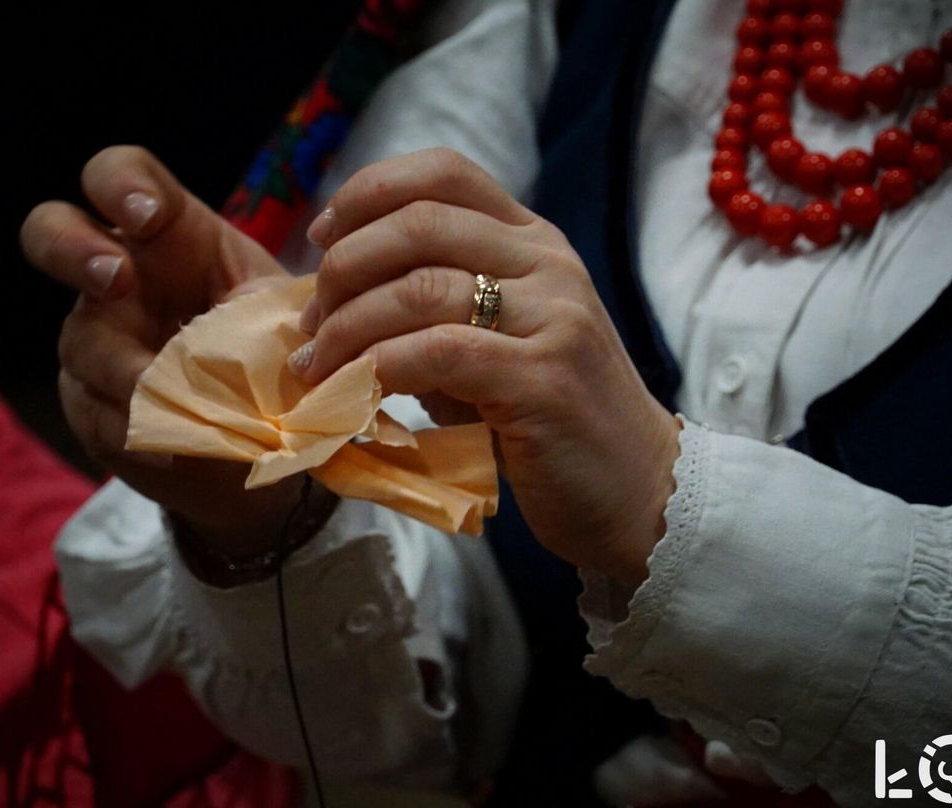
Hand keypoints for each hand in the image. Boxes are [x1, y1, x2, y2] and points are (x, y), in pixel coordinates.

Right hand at [20, 146, 325, 562]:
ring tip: (180, 400)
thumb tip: (286, 334)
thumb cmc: (270, 346)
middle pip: (51, 231)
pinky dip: (139, 432)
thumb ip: (278, 311)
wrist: (261, 434)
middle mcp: (117, 275)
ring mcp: (93, 337)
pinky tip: (173, 449)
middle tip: (116, 279)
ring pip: (83, 343)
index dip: (122, 184)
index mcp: (168, 234)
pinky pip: (96, 413)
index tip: (146, 216)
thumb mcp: (284, 316)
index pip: (122, 176)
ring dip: (131, 372)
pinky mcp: (88, 401)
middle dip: (74, 249)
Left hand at [295, 148, 680, 589]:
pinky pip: (436, 353)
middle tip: (311, 321)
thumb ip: (437, 310)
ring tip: (316, 365)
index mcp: (535, 243)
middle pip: (420, 220)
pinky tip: (352, 392)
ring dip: (347, 326)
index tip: (323, 238)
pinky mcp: (543, 379)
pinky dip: (377, 368)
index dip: (368, 192)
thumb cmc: (553, 423)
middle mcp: (548, 265)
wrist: (640, 490)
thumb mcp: (498, 345)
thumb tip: (336, 301)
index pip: (445, 172)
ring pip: (420, 287)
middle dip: (344, 266)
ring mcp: (553, 318)